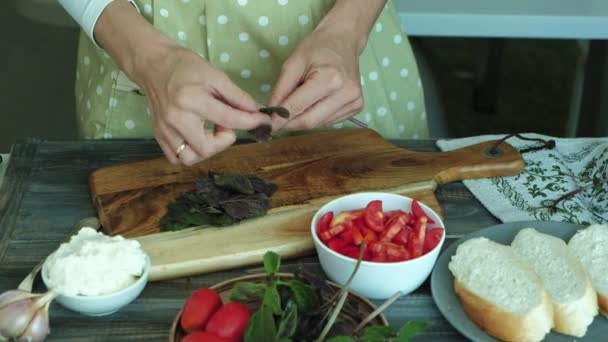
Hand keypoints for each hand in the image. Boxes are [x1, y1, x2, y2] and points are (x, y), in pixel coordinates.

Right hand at [135, 47, 270, 165]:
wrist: (154, 64)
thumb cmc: (186, 67)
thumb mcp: (216, 75)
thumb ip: (238, 96)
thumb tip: (258, 112)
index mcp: (190, 100)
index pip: (228, 119)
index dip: (251, 122)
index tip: (264, 121)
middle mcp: (175, 119)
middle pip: (206, 148)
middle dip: (224, 140)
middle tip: (225, 123)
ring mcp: (164, 130)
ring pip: (190, 158)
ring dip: (208, 149)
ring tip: (210, 131)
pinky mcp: (158, 135)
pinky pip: (177, 158)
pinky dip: (192, 152)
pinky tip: (198, 136)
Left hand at [268, 28, 363, 130]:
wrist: (344, 40)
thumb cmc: (317, 48)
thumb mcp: (293, 63)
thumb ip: (281, 90)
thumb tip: (271, 116)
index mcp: (330, 79)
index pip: (299, 107)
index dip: (280, 119)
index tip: (266, 126)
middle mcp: (346, 94)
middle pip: (309, 121)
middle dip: (289, 124)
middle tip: (275, 121)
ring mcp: (354, 102)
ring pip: (318, 124)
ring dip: (301, 120)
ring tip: (296, 106)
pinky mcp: (357, 108)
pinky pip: (328, 121)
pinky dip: (315, 117)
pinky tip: (313, 104)